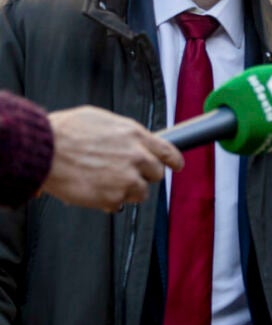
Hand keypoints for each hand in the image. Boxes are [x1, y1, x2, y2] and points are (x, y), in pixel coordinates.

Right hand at [41, 106, 183, 211]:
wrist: (44, 149)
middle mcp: (137, 156)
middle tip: (124, 174)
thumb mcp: (101, 120)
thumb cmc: (64, 131)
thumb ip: (122, 134)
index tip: (175, 166)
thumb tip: (129, 141)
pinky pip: (119, 204)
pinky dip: (109, 201)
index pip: (168, 151)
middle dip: (143, 176)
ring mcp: (127, 178)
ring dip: (127, 190)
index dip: (173, 161)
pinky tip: (94, 191)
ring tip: (104, 182)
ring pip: (140, 192)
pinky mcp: (113, 196)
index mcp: (135, 134)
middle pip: (156, 174)